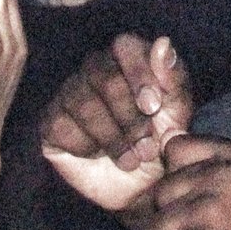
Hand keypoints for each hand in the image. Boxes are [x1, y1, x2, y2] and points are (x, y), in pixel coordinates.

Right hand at [40, 32, 194, 212]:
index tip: (153, 107)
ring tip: (131, 159)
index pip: (124, 45)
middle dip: (130, 117)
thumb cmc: (161, 140)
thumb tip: (162, 42)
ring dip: (113, 137)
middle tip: (147, 145)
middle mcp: (94, 70)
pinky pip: (62, 126)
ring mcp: (69, 94)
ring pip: (84, 103)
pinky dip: (87, 147)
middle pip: (104, 77)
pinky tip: (99, 155)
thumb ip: (173, 76)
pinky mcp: (52, 123)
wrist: (143, 186)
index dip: (138, 74)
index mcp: (126, 58)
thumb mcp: (178, 110)